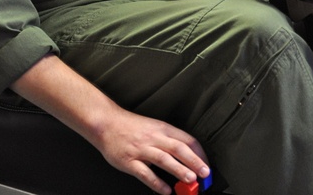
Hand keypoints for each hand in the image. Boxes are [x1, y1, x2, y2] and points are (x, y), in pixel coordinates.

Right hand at [10, 55, 208, 194]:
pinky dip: (156, 183)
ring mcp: (141, 149)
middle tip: (205, 173)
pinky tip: (165, 190)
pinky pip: (145, 173)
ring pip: (164, 159)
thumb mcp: (154, 126)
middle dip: (194, 161)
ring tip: (191, 180)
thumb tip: (188, 155)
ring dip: (179, 169)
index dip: (199, 153)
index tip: (206, 164)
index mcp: (162, 129)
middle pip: (179, 149)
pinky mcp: (128, 161)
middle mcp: (154, 138)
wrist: (106, 123)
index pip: (187, 139)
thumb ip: (169, 139)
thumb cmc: (131, 126)